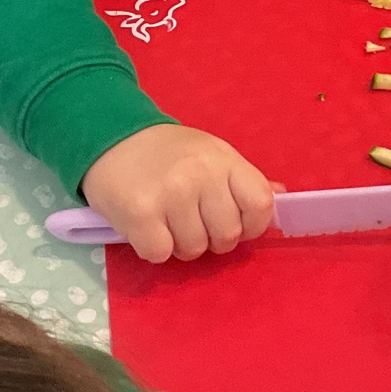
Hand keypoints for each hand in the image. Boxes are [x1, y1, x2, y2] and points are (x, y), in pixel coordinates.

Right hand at [80, 124, 273, 261]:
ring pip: (194, 250)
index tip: (234, 223)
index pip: (261, 205)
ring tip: (166, 221)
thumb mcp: (210, 154)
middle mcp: (201, 175)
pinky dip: (153, 248)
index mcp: (224, 159)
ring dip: (180, 245)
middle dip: (211, 239)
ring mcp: (170, 194)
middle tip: (191, 221)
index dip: (252, 225)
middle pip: (227, 236)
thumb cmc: (166, 152)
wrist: (109, 137)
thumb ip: (241, 179)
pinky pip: (161, 254)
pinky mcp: (140, 214)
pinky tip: (146, 226)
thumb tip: (281, 195)